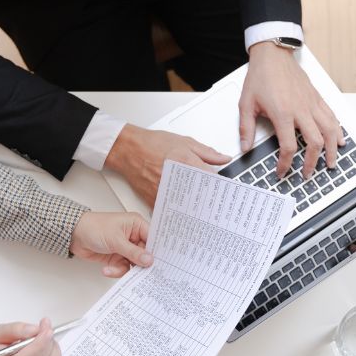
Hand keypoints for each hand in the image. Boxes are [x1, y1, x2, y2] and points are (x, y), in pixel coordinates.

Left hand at [71, 211, 152, 276]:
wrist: (74, 235)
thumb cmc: (94, 227)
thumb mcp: (116, 240)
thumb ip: (133, 252)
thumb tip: (149, 260)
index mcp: (136, 225)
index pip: (153, 239)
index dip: (157, 252)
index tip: (161, 264)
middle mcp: (133, 237)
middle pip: (145, 254)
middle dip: (141, 264)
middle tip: (141, 274)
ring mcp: (125, 248)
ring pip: (134, 264)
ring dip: (125, 269)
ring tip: (115, 269)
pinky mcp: (117, 257)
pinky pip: (123, 268)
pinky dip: (116, 271)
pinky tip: (107, 269)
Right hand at [104, 124, 229, 206]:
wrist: (128, 149)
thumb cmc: (152, 144)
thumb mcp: (185, 142)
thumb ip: (207, 153)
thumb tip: (223, 158)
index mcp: (187, 163)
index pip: (211, 180)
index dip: (221, 187)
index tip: (228, 193)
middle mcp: (176, 179)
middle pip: (200, 196)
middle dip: (210, 200)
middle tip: (219, 207)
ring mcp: (165, 191)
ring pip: (186, 206)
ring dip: (195, 208)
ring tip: (204, 213)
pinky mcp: (154, 199)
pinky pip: (170, 209)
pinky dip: (178, 211)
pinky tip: (185, 213)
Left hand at [240, 42, 341, 179]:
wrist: (273, 55)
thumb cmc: (260, 76)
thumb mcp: (246, 103)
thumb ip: (246, 128)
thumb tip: (245, 147)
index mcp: (282, 113)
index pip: (288, 146)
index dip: (286, 163)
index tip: (281, 171)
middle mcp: (301, 110)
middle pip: (314, 143)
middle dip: (312, 162)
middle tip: (308, 173)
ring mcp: (311, 104)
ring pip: (329, 131)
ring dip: (332, 150)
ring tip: (331, 163)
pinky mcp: (317, 98)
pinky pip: (332, 117)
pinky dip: (338, 130)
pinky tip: (340, 140)